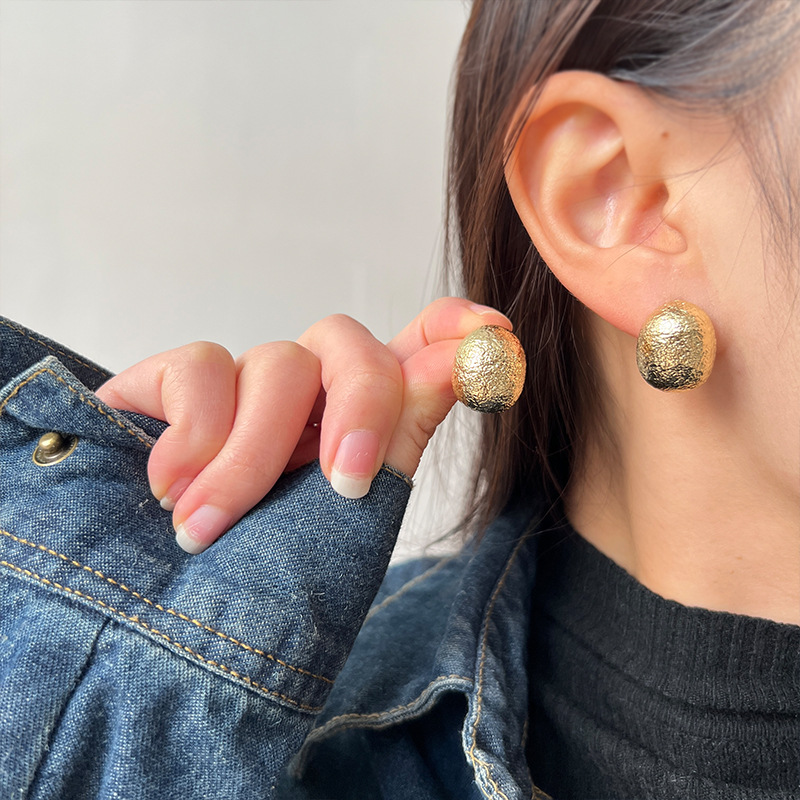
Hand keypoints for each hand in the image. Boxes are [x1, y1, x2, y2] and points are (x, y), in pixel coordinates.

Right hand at [95, 297, 511, 553]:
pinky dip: (193, 436)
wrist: (149, 619)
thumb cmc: (246, 581)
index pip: (413, 350)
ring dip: (253, 456)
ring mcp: (242, 385)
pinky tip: (169, 493)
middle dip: (362, 409)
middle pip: (353, 347)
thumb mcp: (335, 529)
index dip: (453, 330)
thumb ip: (396, 444)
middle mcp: (306, 397)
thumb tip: (461, 370)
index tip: (496, 331)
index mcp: (358, 426)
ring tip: (207, 530)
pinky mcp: (173, 381)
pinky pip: (201, 366)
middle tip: (345, 486)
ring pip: (277, 362)